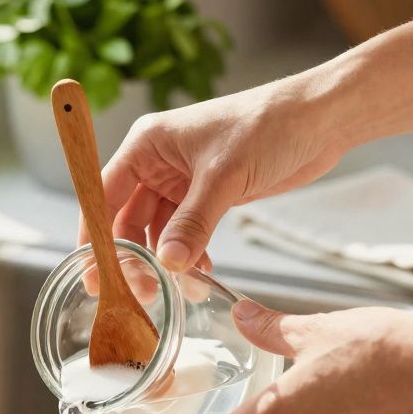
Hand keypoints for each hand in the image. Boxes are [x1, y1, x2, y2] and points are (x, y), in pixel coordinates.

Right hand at [82, 76, 349, 271]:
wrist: (319, 120)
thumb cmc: (267, 125)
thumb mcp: (224, 176)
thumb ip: (193, 222)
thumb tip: (167, 263)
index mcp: (147, 143)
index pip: (104, 193)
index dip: (96, 235)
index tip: (93, 273)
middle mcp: (158, 162)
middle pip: (127, 218)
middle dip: (133, 257)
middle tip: (141, 293)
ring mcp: (183, 181)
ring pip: (158, 231)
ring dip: (165, 260)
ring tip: (179, 289)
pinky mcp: (209, 195)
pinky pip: (186, 233)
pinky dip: (190, 254)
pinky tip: (202, 272)